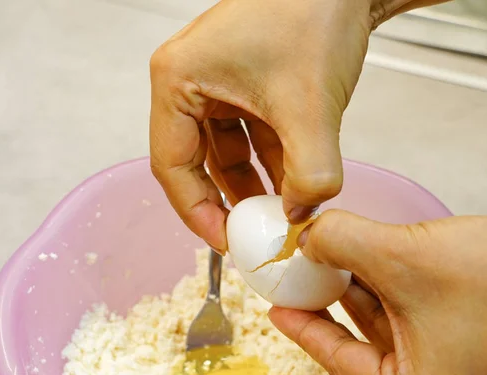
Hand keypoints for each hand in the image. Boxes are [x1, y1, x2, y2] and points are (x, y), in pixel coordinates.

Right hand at [150, 0, 376, 253]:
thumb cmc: (314, 12)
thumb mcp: (310, 108)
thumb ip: (308, 176)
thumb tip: (298, 218)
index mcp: (178, 80)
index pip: (172, 166)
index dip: (197, 211)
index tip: (225, 241)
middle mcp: (188, 81)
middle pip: (195, 162)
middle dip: (226, 201)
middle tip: (248, 234)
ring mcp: (216, 83)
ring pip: (224, 153)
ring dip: (251, 184)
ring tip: (276, 213)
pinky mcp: (243, 85)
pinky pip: (247, 137)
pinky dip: (269, 162)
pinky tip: (291, 184)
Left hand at [269, 213, 486, 374]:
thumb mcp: (402, 255)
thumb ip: (341, 242)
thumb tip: (307, 236)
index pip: (338, 361)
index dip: (301, 329)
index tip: (276, 309)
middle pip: (359, 345)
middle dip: (328, 307)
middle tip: (295, 282)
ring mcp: (450, 374)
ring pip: (383, 330)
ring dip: (355, 294)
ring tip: (324, 265)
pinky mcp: (462, 349)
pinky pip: (408, 322)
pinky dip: (384, 294)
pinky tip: (362, 265)